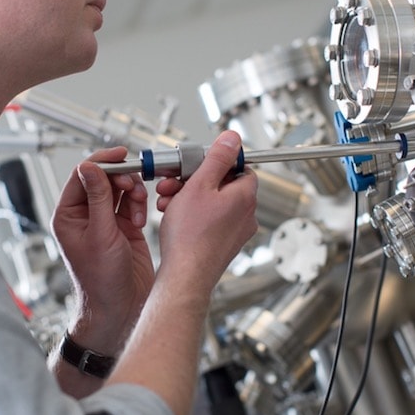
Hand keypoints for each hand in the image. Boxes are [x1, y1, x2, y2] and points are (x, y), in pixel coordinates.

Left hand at [51, 146, 153, 353]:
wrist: (120, 308)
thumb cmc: (101, 281)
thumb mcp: (100, 234)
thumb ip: (97, 198)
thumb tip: (89, 167)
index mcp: (69, 216)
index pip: (82, 176)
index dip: (101, 162)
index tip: (120, 154)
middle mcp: (86, 216)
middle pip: (104, 180)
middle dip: (122, 179)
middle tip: (134, 185)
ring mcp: (106, 222)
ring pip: (120, 190)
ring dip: (133, 192)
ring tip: (139, 205)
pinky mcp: (125, 229)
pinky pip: (133, 205)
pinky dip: (140, 206)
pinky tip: (142, 219)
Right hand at [153, 131, 258, 296]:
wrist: (184, 275)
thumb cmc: (190, 236)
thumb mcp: (199, 185)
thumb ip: (217, 158)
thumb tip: (232, 139)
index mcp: (245, 197)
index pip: (240, 167)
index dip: (218, 162)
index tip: (200, 163)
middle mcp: (245, 215)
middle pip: (223, 184)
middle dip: (194, 180)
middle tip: (175, 182)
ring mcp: (235, 232)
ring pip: (212, 202)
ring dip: (189, 196)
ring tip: (169, 201)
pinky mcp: (223, 244)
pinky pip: (209, 220)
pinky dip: (192, 214)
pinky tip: (174, 216)